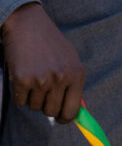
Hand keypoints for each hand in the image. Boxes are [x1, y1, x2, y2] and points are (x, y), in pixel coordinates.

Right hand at [1, 2, 84, 121]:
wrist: (29, 26)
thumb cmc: (50, 44)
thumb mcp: (70, 60)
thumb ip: (73, 83)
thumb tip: (72, 111)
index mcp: (77, 73)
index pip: (73, 109)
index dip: (65, 118)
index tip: (60, 119)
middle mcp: (61, 77)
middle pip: (52, 111)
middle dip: (46, 107)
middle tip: (44, 94)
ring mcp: (42, 79)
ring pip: (35, 107)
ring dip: (33, 98)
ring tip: (35, 78)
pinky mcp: (23, 80)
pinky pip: (20, 102)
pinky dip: (20, 95)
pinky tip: (24, 78)